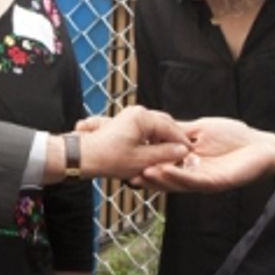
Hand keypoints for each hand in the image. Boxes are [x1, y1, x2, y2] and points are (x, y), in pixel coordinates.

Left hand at [55, 106, 187, 182]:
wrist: (82, 157)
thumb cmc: (109, 159)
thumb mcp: (142, 161)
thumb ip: (165, 155)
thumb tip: (183, 151)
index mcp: (143, 117)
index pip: (171, 128)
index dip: (182, 143)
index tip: (191, 155)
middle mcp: (138, 113)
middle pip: (165, 124)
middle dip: (174, 140)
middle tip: (183, 156)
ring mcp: (131, 117)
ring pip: (156, 127)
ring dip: (164, 141)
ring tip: (171, 157)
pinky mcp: (126, 124)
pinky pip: (146, 130)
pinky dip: (153, 141)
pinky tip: (156, 154)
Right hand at [137, 118, 274, 192]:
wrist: (261, 145)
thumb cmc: (233, 136)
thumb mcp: (199, 129)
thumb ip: (179, 131)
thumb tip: (155, 126)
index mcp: (187, 161)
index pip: (162, 164)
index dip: (145, 163)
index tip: (126, 159)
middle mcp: (192, 174)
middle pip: (166, 178)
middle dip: (147, 176)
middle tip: (126, 172)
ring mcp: (203, 180)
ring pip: (177, 182)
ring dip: (159, 179)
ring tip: (141, 173)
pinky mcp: (215, 183)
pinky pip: (193, 181)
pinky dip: (178, 177)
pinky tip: (164, 172)